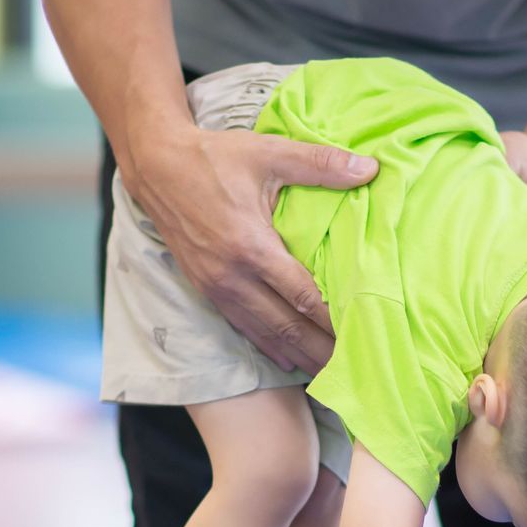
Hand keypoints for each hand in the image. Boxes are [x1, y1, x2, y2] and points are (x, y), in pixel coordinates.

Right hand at [123, 110, 377, 374]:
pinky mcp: (206, 289)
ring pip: (265, 333)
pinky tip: (288, 358)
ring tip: (328, 374)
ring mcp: (217, 287)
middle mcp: (233, 276)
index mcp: (252, 247)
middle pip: (287, 326)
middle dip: (321, 350)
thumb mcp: (268, 153)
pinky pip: (243, 326)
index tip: (363, 332)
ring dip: (298, 355)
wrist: (155, 166)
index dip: (334, 319)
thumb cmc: (213, 158)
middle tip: (354, 365)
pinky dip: (269, 345)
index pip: (304, 295)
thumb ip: (320, 163)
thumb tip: (371, 167)